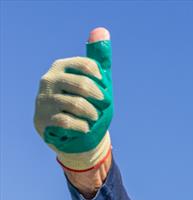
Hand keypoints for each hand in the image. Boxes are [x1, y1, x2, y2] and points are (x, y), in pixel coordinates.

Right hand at [33, 27, 112, 170]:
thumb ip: (99, 59)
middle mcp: (49, 80)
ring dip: (92, 114)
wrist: (67, 131)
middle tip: (103, 104)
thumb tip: (101, 30)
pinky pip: (68, 121)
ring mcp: (45, 99)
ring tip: (94, 117)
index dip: (101, 79)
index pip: (86, 65)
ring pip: (77, 104)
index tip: (104, 86)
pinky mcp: (43, 118)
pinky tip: (85, 127)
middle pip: (82, 85)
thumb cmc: (85, 102)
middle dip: (99, 98)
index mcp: (62, 67)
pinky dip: (82, 126)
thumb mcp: (95, 82)